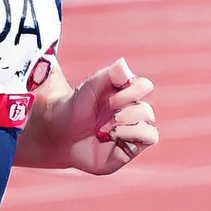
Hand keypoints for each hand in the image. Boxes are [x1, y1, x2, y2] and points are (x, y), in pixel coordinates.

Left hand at [63, 57, 159, 175]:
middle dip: (123, 111)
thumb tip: (123, 63)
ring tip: (105, 128)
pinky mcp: (132, 147)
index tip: (110, 97)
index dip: (130, 91)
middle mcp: (133, 112)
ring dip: (127, 122)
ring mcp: (133, 131)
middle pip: (146, 108)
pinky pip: (150, 138)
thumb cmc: (76, 108)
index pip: (144, 86)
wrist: (61, 134)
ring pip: (149, 123)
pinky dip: (133, 134)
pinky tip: (113, 136)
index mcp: (125, 94)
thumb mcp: (89, 88)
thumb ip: (107, 75)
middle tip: (103, 116)